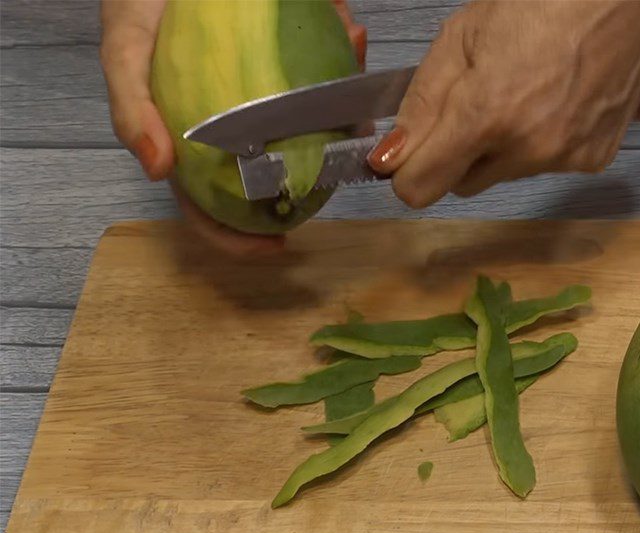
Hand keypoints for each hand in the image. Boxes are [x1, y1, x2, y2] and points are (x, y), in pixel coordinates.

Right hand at [100, 0, 366, 256]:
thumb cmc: (140, 5)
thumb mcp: (124, 52)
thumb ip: (133, 108)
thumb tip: (158, 171)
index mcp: (196, 146)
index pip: (213, 208)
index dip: (239, 239)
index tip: (276, 246)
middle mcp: (237, 129)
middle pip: (275, 175)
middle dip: (313, 183)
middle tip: (343, 176)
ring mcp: (267, 96)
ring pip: (310, 126)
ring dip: (341, 118)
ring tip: (360, 110)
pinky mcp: (289, 58)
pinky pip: (323, 65)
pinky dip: (340, 52)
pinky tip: (351, 37)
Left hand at [368, 0, 639, 207]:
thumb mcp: (463, 35)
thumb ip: (422, 103)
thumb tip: (389, 158)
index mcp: (487, 113)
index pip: (419, 187)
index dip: (406, 171)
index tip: (407, 153)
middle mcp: (527, 148)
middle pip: (459, 184)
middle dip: (456, 154)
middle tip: (477, 103)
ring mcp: (563, 158)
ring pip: (500, 176)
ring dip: (498, 148)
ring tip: (524, 93)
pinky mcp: (591, 160)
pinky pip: (541, 168)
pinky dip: (538, 145)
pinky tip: (555, 102)